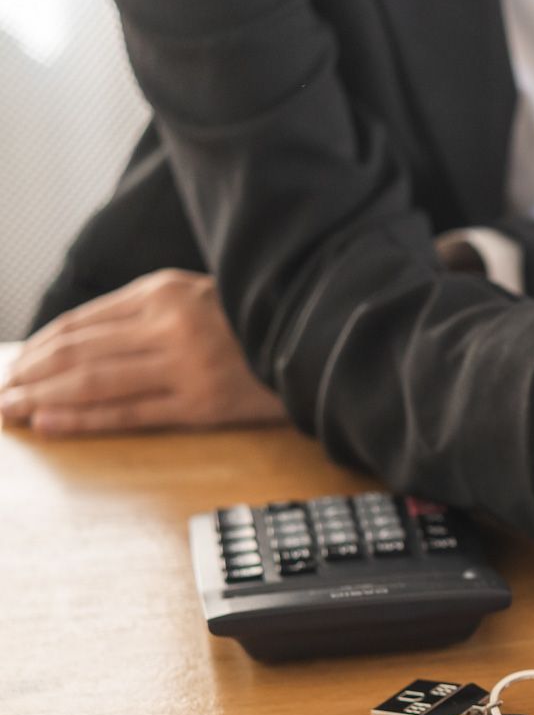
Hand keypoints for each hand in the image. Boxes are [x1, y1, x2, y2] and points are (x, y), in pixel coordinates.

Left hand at [0, 270, 285, 434]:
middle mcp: (169, 323)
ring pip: (93, 381)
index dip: (40, 347)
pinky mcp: (203, 403)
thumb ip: (150, 313)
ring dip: (43, 397)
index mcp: (165, 291)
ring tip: (10, 411)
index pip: (82, 322)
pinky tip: (50, 424)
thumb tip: (83, 344)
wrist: (321, 341)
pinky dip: (83, 420)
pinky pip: (129, 413)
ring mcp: (186, 365)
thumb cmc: (259, 325)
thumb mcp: (201, 297)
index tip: (13, 368)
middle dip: (29, 374)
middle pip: (78, 350)